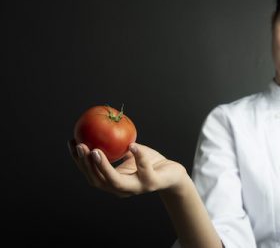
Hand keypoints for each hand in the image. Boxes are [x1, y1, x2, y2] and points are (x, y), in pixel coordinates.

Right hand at [68, 139, 187, 197]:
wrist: (172, 173)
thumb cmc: (148, 161)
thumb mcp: (129, 151)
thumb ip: (114, 145)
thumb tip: (96, 125)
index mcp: (112, 182)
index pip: (90, 174)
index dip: (78, 160)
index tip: (72, 142)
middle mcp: (121, 189)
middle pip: (98, 181)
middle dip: (86, 165)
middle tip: (81, 146)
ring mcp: (136, 188)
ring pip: (116, 182)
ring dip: (104, 166)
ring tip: (96, 150)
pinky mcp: (152, 183)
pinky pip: (144, 169)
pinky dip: (138, 157)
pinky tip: (132, 145)